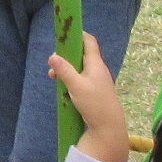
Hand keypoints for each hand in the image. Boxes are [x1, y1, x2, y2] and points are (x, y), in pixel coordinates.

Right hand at [46, 31, 134, 161]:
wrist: (109, 126)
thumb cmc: (94, 104)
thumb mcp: (76, 86)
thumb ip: (64, 70)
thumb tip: (53, 56)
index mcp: (95, 64)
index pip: (89, 41)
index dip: (78, 34)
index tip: (64, 35)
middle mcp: (98, 69)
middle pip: (82, 54)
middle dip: (66, 56)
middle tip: (53, 64)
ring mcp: (98, 80)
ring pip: (80, 68)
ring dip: (67, 70)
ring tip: (55, 79)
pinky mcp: (96, 91)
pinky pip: (82, 79)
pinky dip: (72, 80)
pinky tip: (65, 89)